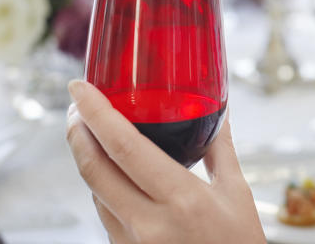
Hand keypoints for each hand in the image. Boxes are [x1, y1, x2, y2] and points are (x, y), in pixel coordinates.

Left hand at [66, 80, 264, 243]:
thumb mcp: (237, 194)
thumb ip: (221, 148)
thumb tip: (218, 111)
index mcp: (182, 200)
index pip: (124, 147)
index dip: (96, 113)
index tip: (80, 87)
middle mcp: (149, 224)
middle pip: (93, 169)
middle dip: (77, 131)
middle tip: (77, 105)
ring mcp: (132, 243)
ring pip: (94, 190)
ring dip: (87, 157)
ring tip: (92, 132)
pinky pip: (105, 212)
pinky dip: (103, 186)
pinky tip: (112, 171)